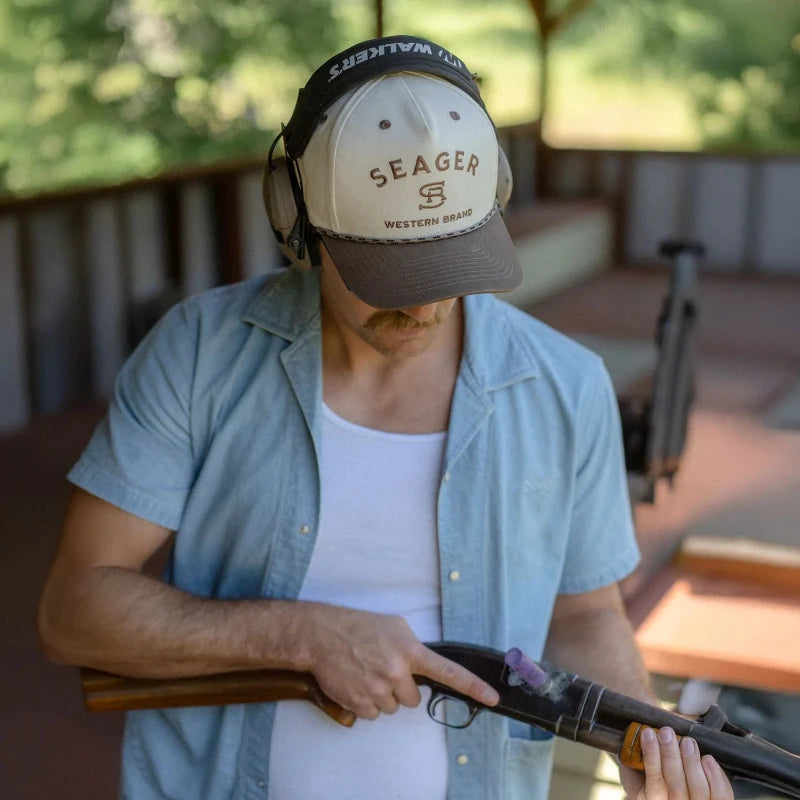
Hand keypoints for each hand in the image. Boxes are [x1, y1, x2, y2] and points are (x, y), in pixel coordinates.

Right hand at [301, 605, 498, 719]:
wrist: (321, 635)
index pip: (448, 672)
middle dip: (401, 688)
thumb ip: (413, 648)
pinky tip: (357, 683)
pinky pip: (372, 715)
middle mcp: (396, 672)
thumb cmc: (359, 626)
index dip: (473, 687)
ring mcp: (377, 689)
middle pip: (413, 699)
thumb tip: (423, 665)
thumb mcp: (394, 626)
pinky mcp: (359, 702)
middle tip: (384, 669)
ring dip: (382, 695)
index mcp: (409, 650)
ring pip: (392, 708)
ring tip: (367, 673)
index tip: (492, 698)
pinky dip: (366, 703)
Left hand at [619, 726, 733, 799]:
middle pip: (699, 791)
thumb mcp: (688, 748)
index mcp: (706, 796)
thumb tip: (702, 725)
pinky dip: (653, 756)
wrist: (637, 756)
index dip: (718, 780)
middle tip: (687, 740)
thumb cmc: (669, 750)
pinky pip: (654, 779)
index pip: (721, 796)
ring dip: (671, 756)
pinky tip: (649, 736)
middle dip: (692, 763)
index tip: (708, 758)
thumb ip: (698, 746)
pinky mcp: (647, 798)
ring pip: (676, 785)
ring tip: (666, 733)